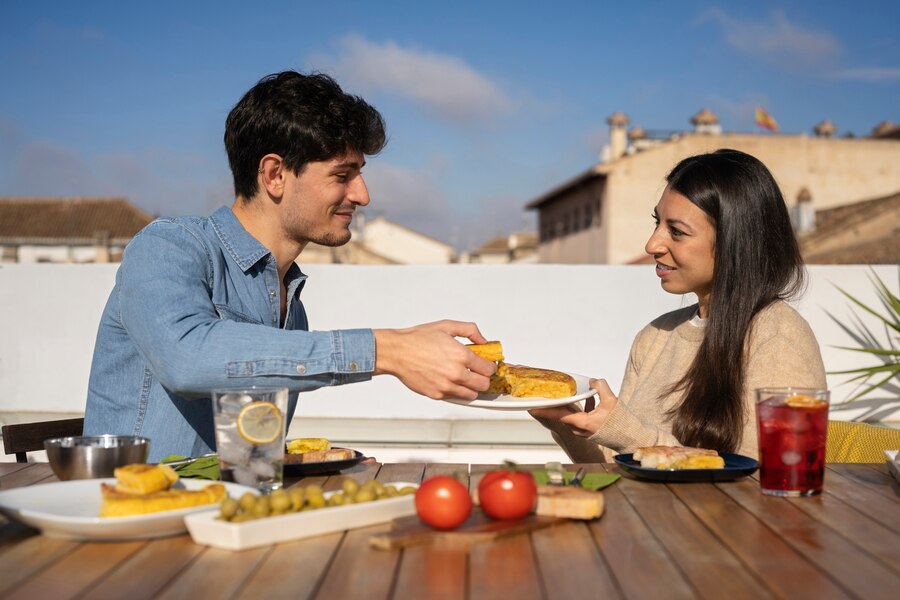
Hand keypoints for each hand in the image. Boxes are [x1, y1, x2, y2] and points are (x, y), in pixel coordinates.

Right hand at [373, 320, 495, 399]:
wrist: (396, 352)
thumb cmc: (418, 339)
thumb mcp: (447, 326)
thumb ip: (470, 331)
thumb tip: (483, 341)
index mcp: (461, 355)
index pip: (488, 368)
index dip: (489, 366)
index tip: (486, 364)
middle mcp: (456, 373)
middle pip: (484, 384)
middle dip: (483, 377)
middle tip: (477, 371)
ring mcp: (447, 386)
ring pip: (472, 394)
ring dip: (471, 387)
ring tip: (464, 377)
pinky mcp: (437, 395)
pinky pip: (456, 397)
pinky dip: (456, 391)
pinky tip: (450, 380)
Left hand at [529, 378, 617, 436]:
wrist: (628, 438)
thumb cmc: (620, 423)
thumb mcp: (611, 401)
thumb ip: (600, 387)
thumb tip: (593, 381)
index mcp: (582, 422)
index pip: (559, 414)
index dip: (544, 410)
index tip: (531, 407)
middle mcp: (579, 428)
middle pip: (563, 414)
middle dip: (556, 403)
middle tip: (547, 394)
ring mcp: (583, 431)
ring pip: (572, 414)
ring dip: (572, 404)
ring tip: (572, 392)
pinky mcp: (588, 430)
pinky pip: (580, 416)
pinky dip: (583, 407)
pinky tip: (591, 398)